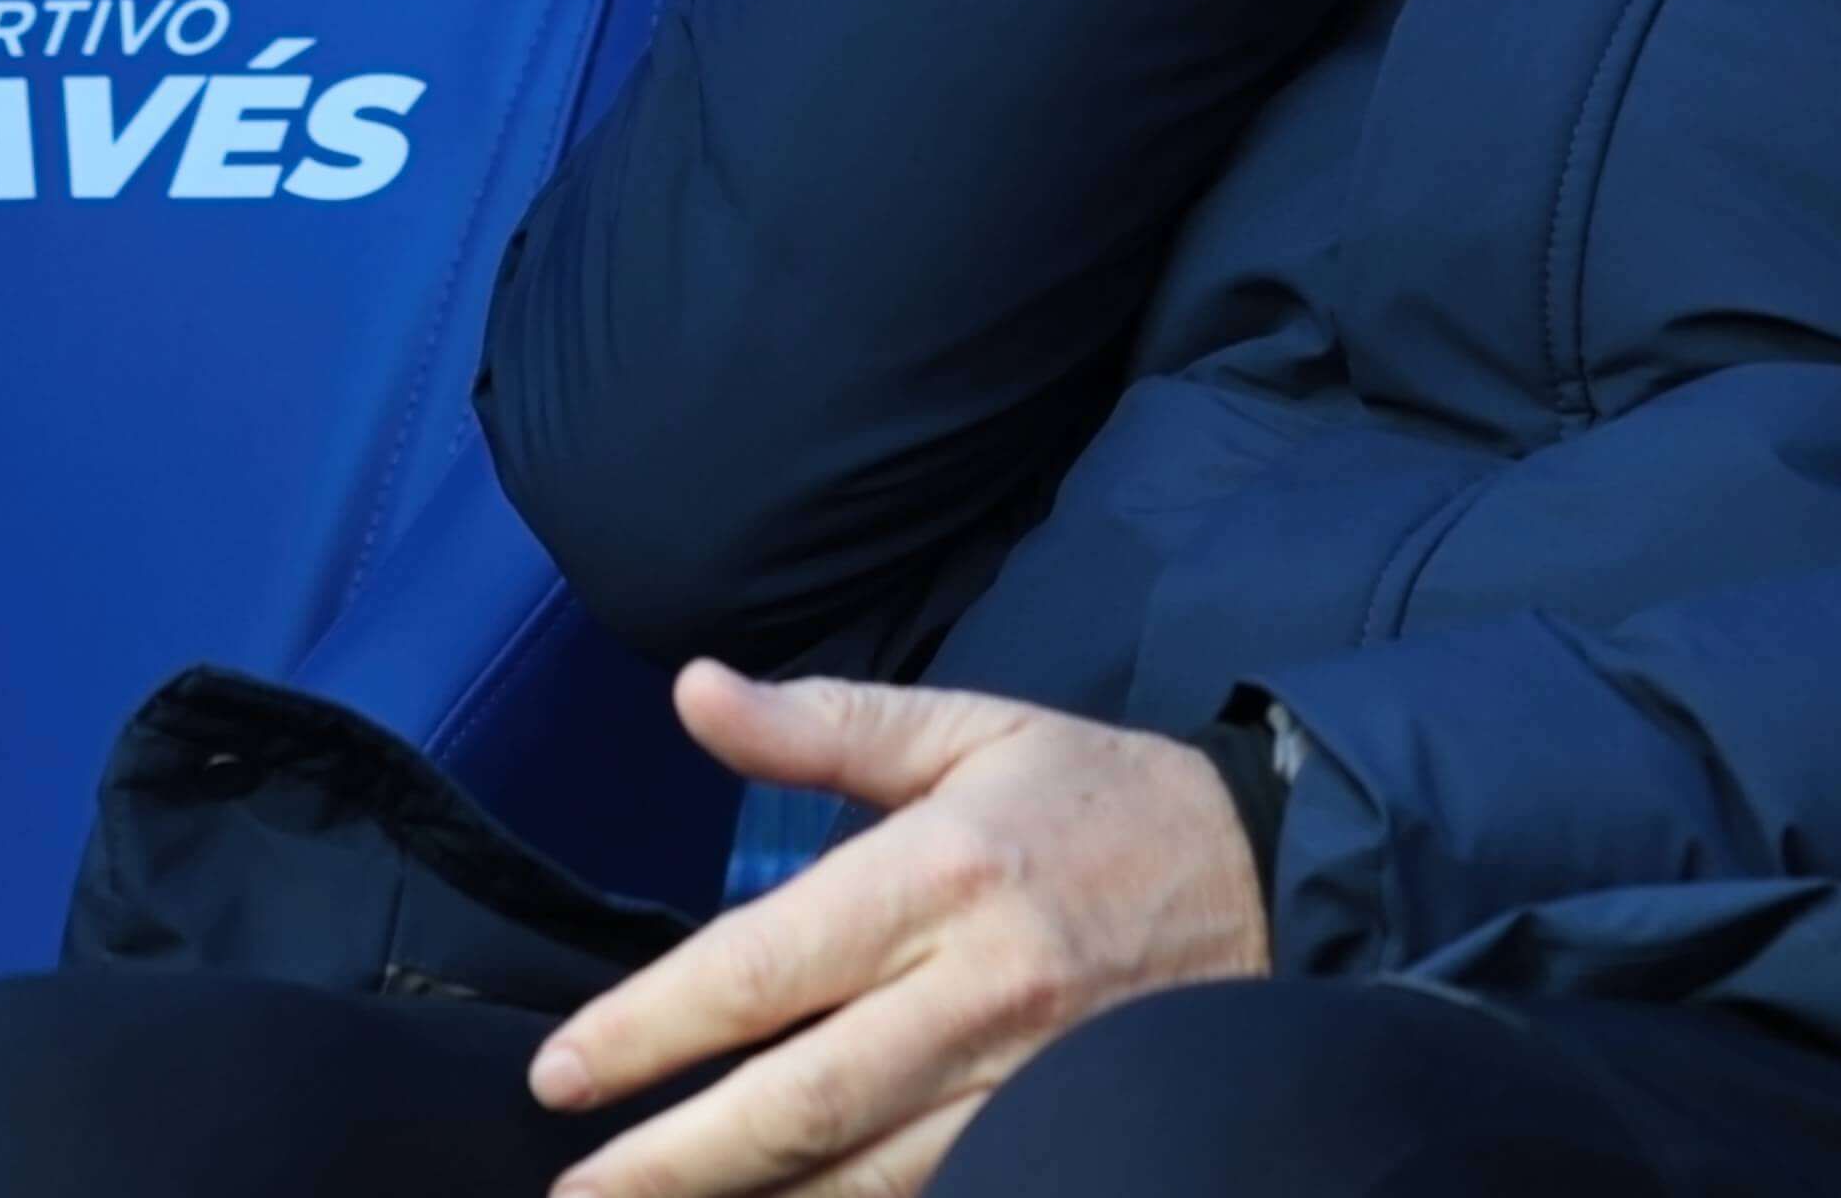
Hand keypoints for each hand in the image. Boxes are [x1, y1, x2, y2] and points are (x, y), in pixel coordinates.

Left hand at [530, 663, 1269, 1197]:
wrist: (1280, 880)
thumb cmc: (1105, 802)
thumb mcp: (974, 731)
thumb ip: (826, 725)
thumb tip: (694, 692)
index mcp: (943, 874)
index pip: (763, 968)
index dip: (650, 1028)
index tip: (561, 1073)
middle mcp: (979, 989)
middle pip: (797, 1101)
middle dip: (670, 1160)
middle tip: (571, 1193)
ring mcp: (1025, 1080)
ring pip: (861, 1175)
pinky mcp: (1059, 1134)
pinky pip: (936, 1192)